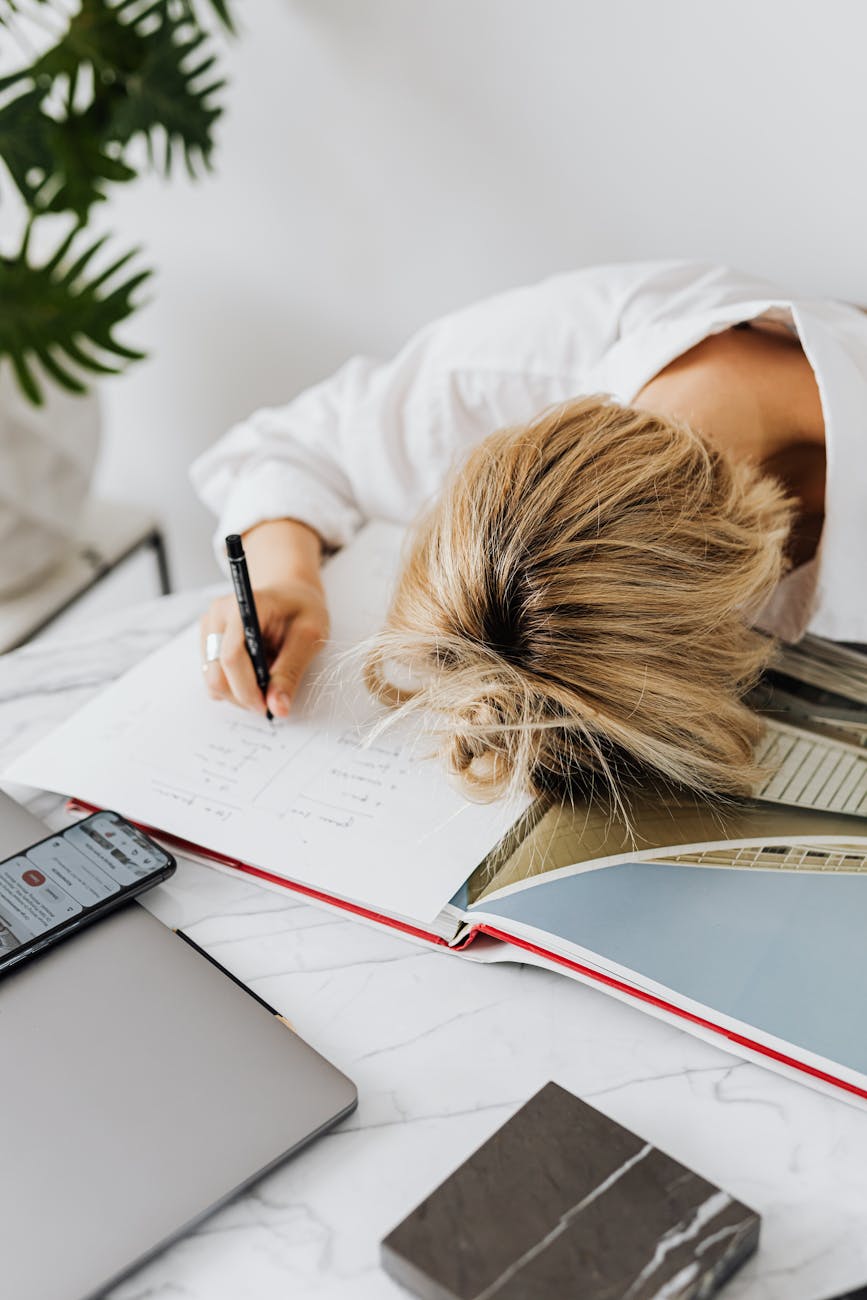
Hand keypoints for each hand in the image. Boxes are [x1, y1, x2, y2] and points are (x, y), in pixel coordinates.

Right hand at [200, 579, 329, 717]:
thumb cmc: (301, 608)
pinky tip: (254, 676)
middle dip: (242, 697)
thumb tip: (277, 708)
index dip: (247, 689)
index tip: (266, 707)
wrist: (289, 593)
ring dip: (237, 694)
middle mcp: (218, 614)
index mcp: (244, 605)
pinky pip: (213, 676)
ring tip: (266, 683)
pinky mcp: (206, 640)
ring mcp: (208, 627)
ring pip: (212, 679)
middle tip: (269, 703)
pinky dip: (233, 686)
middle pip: (216, 672)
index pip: (232, 656)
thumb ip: (291, 672)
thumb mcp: (309, 636)